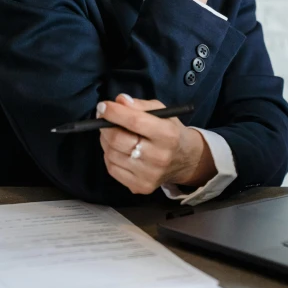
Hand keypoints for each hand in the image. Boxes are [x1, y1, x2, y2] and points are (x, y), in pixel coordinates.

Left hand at [97, 94, 216, 194]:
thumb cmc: (170, 131)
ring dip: (106, 140)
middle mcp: (159, 157)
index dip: (115, 113)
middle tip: (103, 118)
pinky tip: (117, 149)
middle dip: (105, 126)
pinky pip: (112, 169)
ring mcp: (149, 175)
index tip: (103, 106)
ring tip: (112, 133)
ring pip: (112, 154)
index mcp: (168, 134)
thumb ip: (140, 105)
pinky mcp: (140, 186)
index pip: (135, 121)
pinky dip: (109, 155)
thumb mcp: (162, 111)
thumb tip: (119, 101)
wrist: (185, 160)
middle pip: (119, 140)